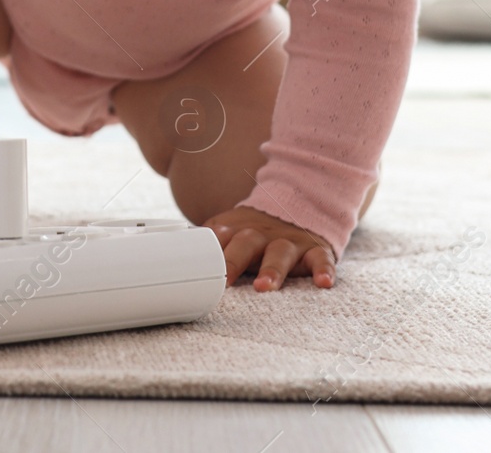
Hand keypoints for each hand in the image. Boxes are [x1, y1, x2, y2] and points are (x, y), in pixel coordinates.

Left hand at [204, 205, 335, 291]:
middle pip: (246, 243)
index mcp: (235, 229)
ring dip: (272, 270)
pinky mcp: (314, 249)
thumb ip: (204, 246)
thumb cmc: (252, 231)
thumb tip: (166, 263)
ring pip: (280, 252)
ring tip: (265, 287)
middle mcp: (260, 234)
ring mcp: (287, 241)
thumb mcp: (226, 231)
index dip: (207, 254)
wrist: (296, 204)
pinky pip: (320, 259)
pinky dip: (323, 270)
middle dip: (235, 261)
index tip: (194, 271)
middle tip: (224, 279)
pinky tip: (324, 283)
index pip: (218, 239)